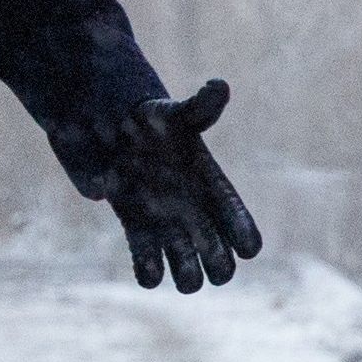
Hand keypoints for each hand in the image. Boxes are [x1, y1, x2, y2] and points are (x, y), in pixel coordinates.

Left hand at [83, 79, 263, 292]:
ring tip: (178, 262)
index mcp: (212, 189)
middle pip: (221, 260)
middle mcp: (195, 215)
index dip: (246, 236)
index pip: (240, 223)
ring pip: (188, 275)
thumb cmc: (152, 120)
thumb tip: (220, 86)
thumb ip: (200, 106)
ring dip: (185, 275)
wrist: (113, 129)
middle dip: (217, 264)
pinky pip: (149, 270)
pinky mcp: (138, 234)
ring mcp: (167, 228)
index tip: (247, 247)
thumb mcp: (177, 112)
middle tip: (204, 253)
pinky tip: (148, 264)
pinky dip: (149, 272)